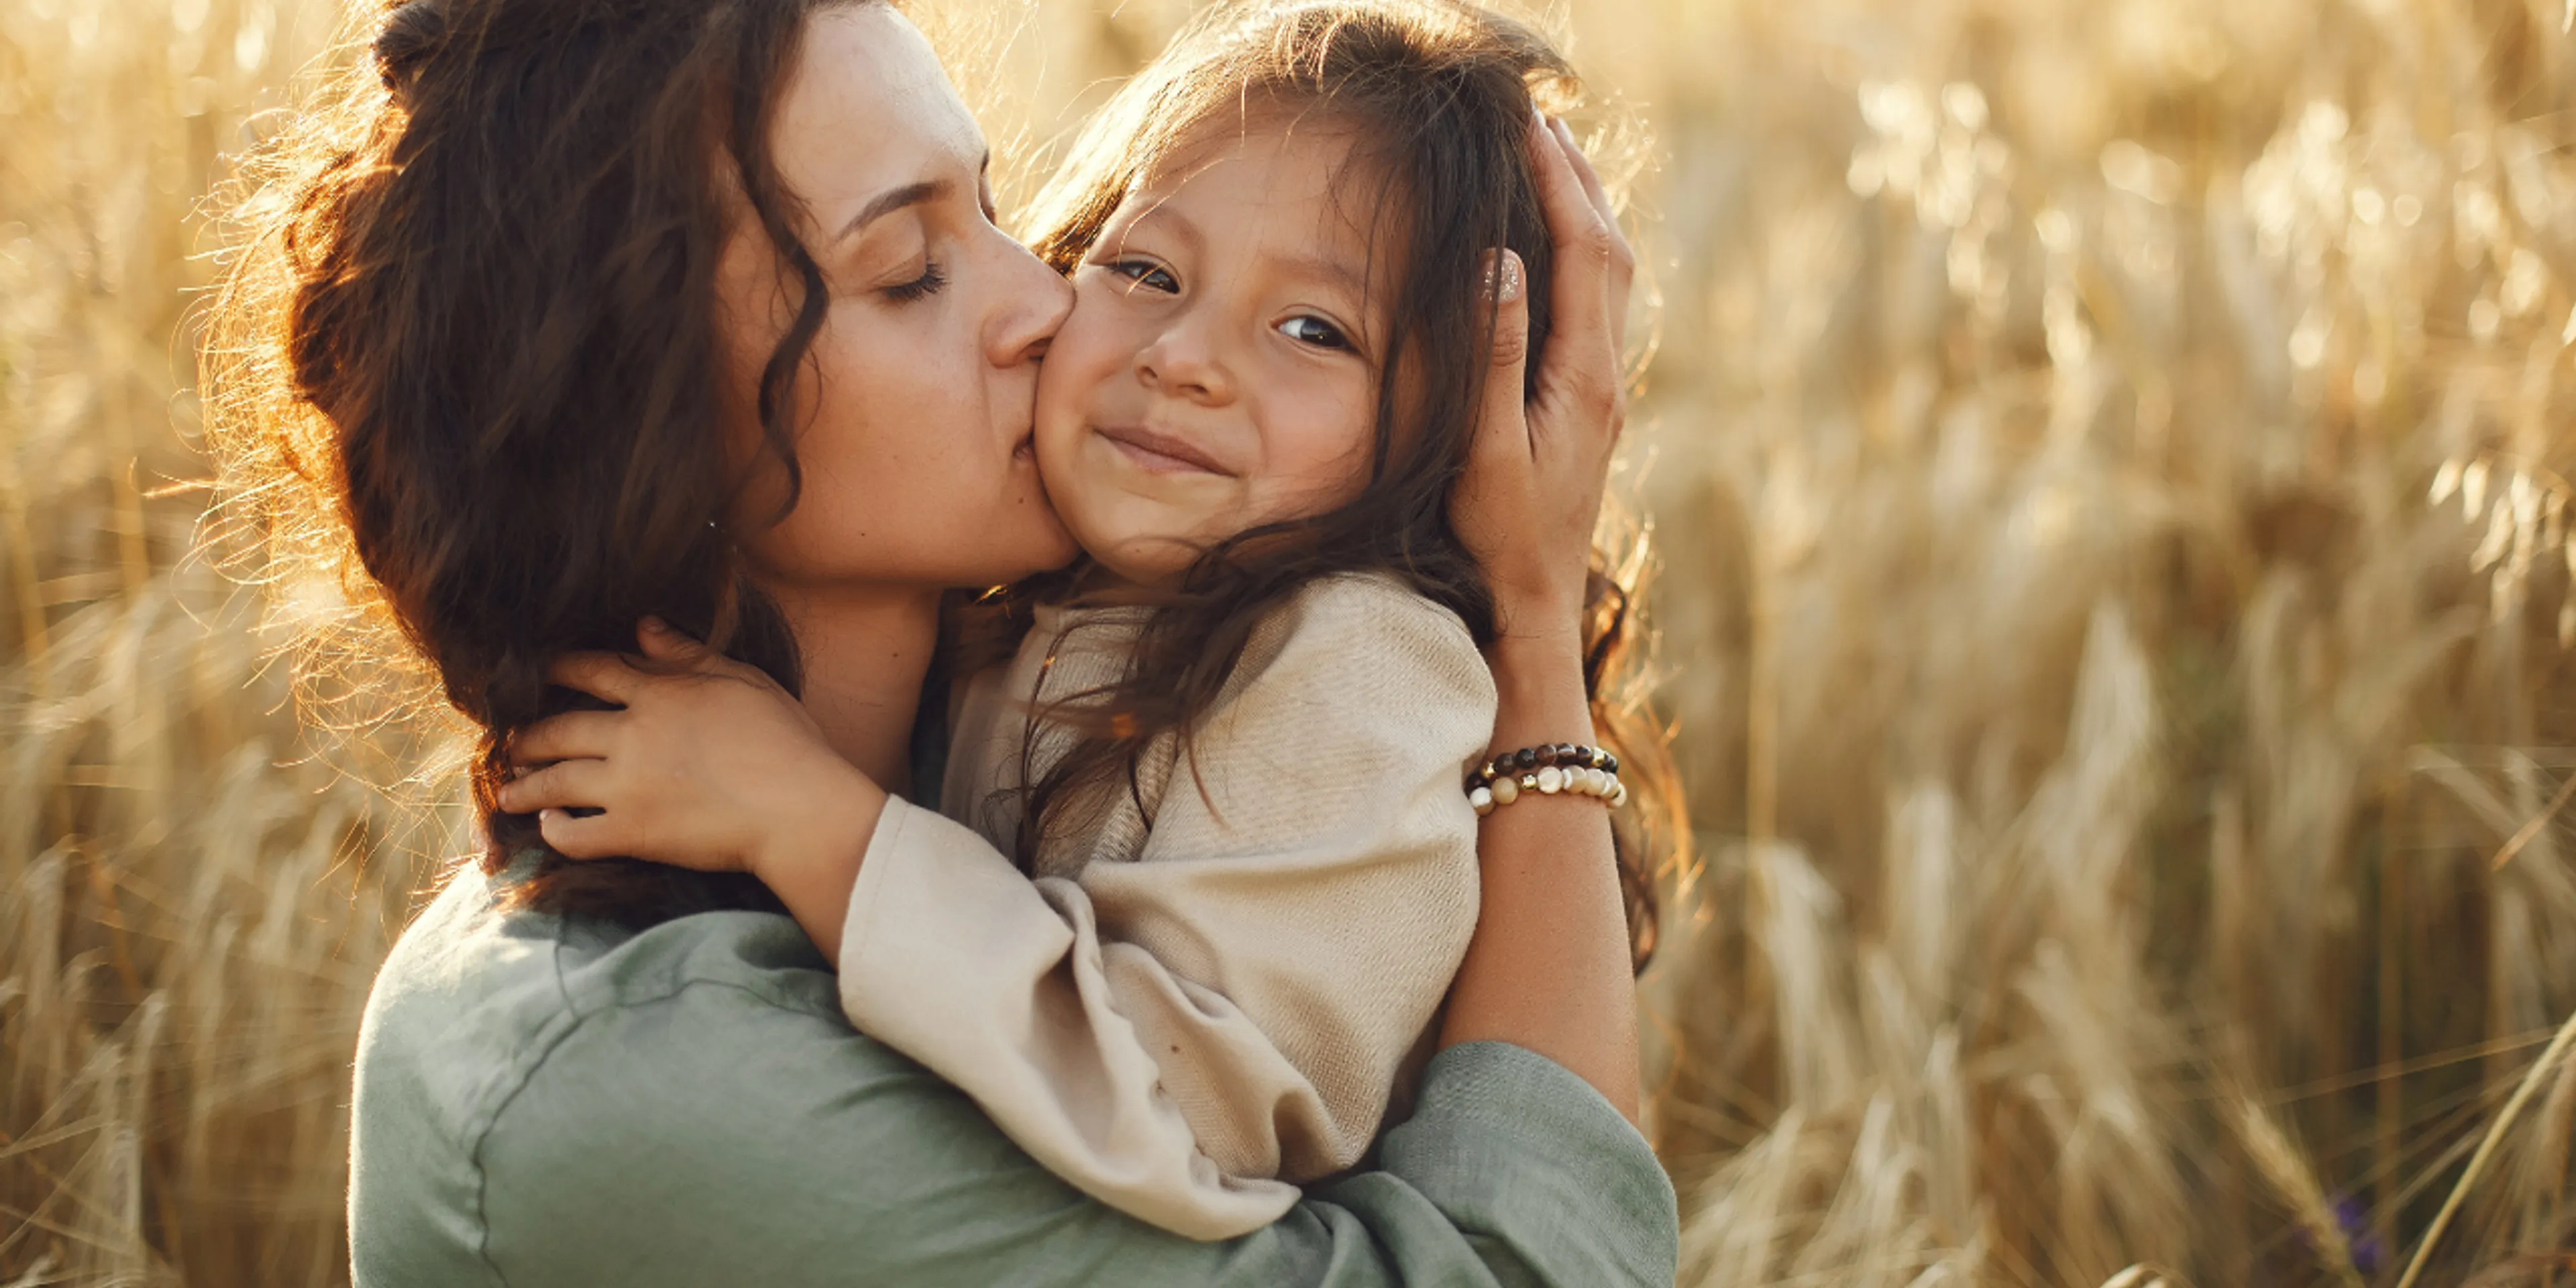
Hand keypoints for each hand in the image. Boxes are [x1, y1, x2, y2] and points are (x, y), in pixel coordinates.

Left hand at [494, 619, 884, 886]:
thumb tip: (644, 626)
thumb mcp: (743, 681)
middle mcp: (632, 736)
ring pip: (556, 781)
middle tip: (509, 742)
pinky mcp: (633, 833)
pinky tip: (548, 827)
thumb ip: (689, 654)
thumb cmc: (786, 741)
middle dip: (527, 735)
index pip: (593, 671)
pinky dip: (555, 831)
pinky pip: (576, 834)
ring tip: (509, 790)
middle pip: (559, 728)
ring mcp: (627, 787)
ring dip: (525, 785)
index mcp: (660, 695)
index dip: (560, 668)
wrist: (798, 808)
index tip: (537, 670)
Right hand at [1450, 111, 1635, 647]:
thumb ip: (1494, 355)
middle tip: (1543, 121)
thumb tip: (1503, 262)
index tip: (1532, 126)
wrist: (1534, 603)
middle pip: (1609, 251)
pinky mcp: (1588, 404)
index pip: (1582, 253)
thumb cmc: (1499, 537)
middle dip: (1580, 180)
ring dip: (1585, 212)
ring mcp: (1602, 391)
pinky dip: (1579, 254)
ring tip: (1553, 162)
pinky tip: (1554, 249)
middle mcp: (1605, 375)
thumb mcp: (1484, 449)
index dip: (1561, 183)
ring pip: (1609, 277)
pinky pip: (1596, 305)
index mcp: (1584, 376)